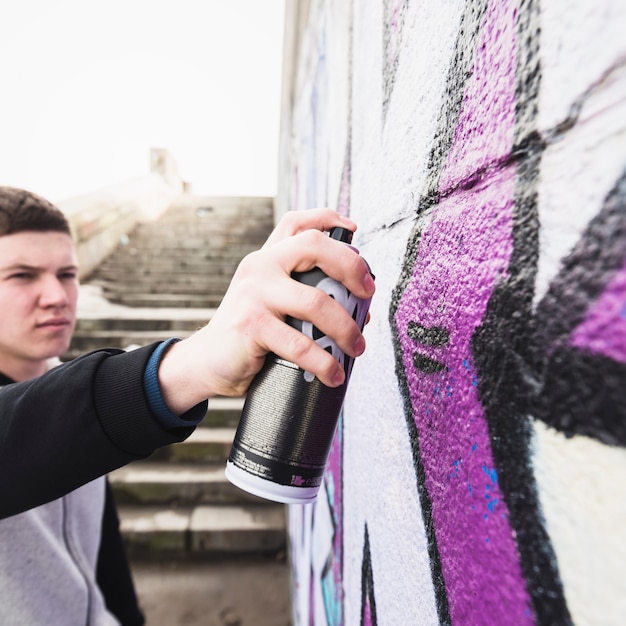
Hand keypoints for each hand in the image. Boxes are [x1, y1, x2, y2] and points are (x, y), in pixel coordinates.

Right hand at [158, 209, 374, 412]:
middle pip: (314, 246)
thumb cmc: (249, 333)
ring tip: (356, 347)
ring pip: (316, 302)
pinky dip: (324, 362)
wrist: (207, 362)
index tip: (354, 230)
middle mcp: (259, 267)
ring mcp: (253, 294)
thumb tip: (360, 309)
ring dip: (346, 328)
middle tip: (368, 293)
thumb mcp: (271, 302)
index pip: (296, 222)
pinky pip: (300, 344)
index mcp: (267, 258)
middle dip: (351, 266)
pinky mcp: (251, 325)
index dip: (327, 218)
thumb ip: (305, 295)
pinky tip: (333, 373)